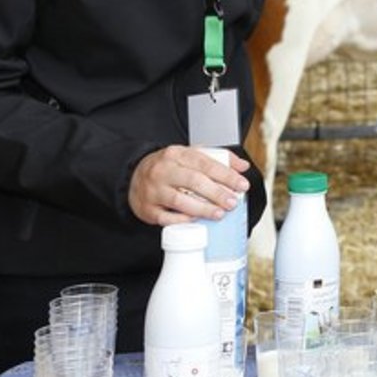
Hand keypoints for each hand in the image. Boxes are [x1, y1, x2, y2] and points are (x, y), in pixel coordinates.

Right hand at [129, 144, 251, 226]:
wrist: (133, 176)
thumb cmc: (169, 167)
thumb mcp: (190, 155)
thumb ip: (218, 158)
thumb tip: (243, 166)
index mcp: (176, 154)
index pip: (205, 163)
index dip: (226, 175)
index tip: (241, 185)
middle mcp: (163, 171)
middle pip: (194, 182)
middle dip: (217, 193)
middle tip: (232, 202)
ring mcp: (153, 190)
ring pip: (180, 201)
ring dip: (203, 209)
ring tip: (219, 214)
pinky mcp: (147, 209)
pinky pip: (166, 218)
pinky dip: (183, 221)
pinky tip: (196, 221)